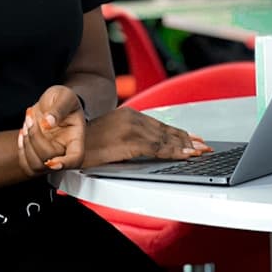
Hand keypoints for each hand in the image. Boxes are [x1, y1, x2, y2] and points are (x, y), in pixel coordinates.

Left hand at [17, 85, 86, 175]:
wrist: (52, 101)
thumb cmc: (63, 99)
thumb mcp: (65, 96)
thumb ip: (59, 108)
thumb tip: (48, 122)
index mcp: (75, 138)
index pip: (76, 159)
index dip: (65, 164)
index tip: (52, 161)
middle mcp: (64, 151)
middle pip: (49, 160)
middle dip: (35, 138)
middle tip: (30, 119)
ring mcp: (51, 155)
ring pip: (36, 166)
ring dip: (26, 144)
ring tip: (28, 123)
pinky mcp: (38, 156)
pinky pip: (27, 165)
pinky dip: (21, 150)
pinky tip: (24, 133)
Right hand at [81, 107, 210, 167]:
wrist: (67, 139)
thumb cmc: (86, 141)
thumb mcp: (111, 134)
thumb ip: (128, 137)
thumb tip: (146, 146)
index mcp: (129, 115)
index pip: (160, 125)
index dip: (178, 134)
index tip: (194, 140)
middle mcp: (132, 119)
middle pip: (166, 131)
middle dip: (187, 140)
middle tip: (204, 147)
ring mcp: (130, 129)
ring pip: (164, 139)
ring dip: (184, 147)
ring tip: (199, 152)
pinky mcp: (127, 143)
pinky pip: (156, 148)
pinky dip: (173, 152)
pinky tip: (184, 156)